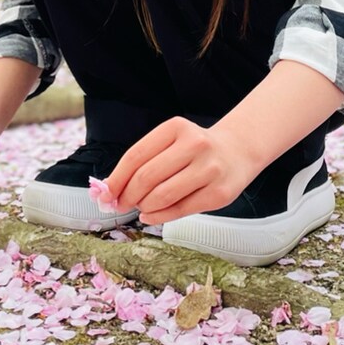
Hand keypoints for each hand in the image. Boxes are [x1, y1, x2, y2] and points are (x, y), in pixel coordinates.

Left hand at [105, 116, 257, 224]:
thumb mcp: (171, 141)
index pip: (136, 155)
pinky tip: (150, 215)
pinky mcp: (219, 194)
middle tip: (119, 204)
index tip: (105, 193)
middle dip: (127, 195)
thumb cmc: (195, 149)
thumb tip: (110, 187)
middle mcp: (195, 145)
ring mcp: (209, 169)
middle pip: (147, 177)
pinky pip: (180, 210)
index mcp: (176, 127)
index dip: (117, 178)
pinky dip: (159, 216)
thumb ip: (144, 160)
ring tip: (139, 207)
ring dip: (143, 206)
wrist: (238, 151)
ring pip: (162, 196)